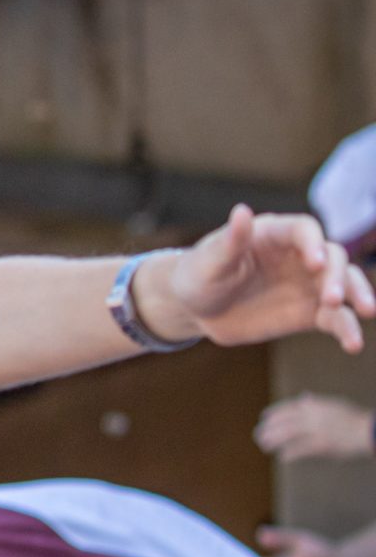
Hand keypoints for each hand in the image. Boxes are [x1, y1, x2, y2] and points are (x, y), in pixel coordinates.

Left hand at [144, 207, 374, 351]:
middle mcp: (298, 256)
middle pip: (333, 257)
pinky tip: (352, 345)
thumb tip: (242, 210)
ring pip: (345, 285)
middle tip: (331, 298)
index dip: (314, 243)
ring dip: (357, 295)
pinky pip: (336, 319)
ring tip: (364, 311)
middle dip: (338, 275)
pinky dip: (347, 330)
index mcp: (273, 234)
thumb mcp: (209, 261)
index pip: (305, 229)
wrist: (197, 310)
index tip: (315, 264)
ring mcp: (308, 284)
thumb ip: (230, 241)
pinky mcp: (310, 312)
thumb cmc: (199, 276)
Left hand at [255, 393, 375, 461]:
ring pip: (287, 434)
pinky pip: (300, 449)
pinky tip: (282, 457)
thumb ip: (317, 402)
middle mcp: (312, 416)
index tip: (264, 418)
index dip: (273, 413)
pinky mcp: (322, 444)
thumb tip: (304, 397)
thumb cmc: (353, 418)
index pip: (287, 407)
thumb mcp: (334, 405)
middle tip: (258, 435)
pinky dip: (289, 453)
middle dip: (268, 429)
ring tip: (264, 446)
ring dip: (273, 440)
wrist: (368, 430)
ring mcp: (317, 430)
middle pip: (283, 421)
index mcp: (314, 405)